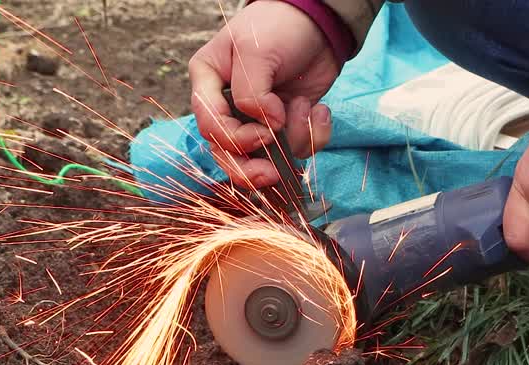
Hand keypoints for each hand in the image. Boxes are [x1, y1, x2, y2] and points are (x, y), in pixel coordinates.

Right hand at [188, 0, 338, 187]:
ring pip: (266, 156)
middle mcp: (229, 105)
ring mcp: (260, 118)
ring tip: (307, 108)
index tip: (266, 133)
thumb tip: (268, 127)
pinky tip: (320, 109)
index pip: (210, 126)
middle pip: (228, 154)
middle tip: (273, 175)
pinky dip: (315, 135)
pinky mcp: (289, 124)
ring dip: (294, 140)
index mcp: (208, 82)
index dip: (235, 139)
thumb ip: (251, 93)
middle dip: (250, 170)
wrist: (318, 24)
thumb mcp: (255, 51)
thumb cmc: (277, 28)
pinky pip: (299, 147)